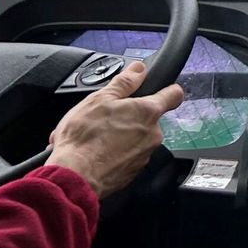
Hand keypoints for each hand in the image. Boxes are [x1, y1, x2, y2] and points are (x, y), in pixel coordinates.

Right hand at [48, 61, 185, 199]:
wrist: (74, 177)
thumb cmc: (85, 138)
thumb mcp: (100, 99)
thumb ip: (124, 82)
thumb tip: (139, 69)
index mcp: (148, 112)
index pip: (173, 95)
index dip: (169, 89)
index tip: (164, 89)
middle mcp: (153, 134)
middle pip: (148, 119)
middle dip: (129, 117)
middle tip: (105, 119)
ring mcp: (144, 155)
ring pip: (135, 139)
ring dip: (118, 137)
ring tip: (93, 138)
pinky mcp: (133, 172)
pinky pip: (126, 158)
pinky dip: (113, 154)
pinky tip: (94, 153)